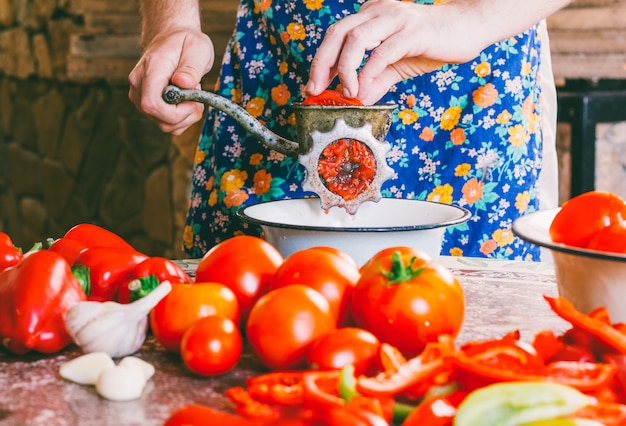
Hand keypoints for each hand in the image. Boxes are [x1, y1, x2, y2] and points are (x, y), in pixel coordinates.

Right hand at [128, 30, 214, 134]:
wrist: (171, 38)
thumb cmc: (185, 43)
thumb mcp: (197, 48)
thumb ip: (191, 68)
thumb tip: (183, 83)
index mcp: (150, 70)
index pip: (152, 103)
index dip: (175, 112)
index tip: (192, 101)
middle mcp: (139, 85)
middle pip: (161, 119)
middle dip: (186, 115)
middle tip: (196, 95)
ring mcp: (140, 97)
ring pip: (165, 125)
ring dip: (186, 117)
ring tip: (191, 94)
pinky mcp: (146, 105)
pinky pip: (166, 124)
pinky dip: (182, 119)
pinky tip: (185, 101)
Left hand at [304, 0, 482, 104]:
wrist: (466, 29)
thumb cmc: (430, 44)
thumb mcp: (395, 66)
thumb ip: (374, 82)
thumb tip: (356, 101)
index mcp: (370, 16)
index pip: (335, 36)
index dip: (319, 62)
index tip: (312, 87)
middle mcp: (378, 12)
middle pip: (337, 33)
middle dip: (322, 64)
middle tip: (316, 90)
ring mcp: (395, 19)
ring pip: (356, 39)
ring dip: (345, 69)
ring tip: (346, 92)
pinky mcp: (412, 31)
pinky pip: (383, 51)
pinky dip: (369, 72)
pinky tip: (365, 88)